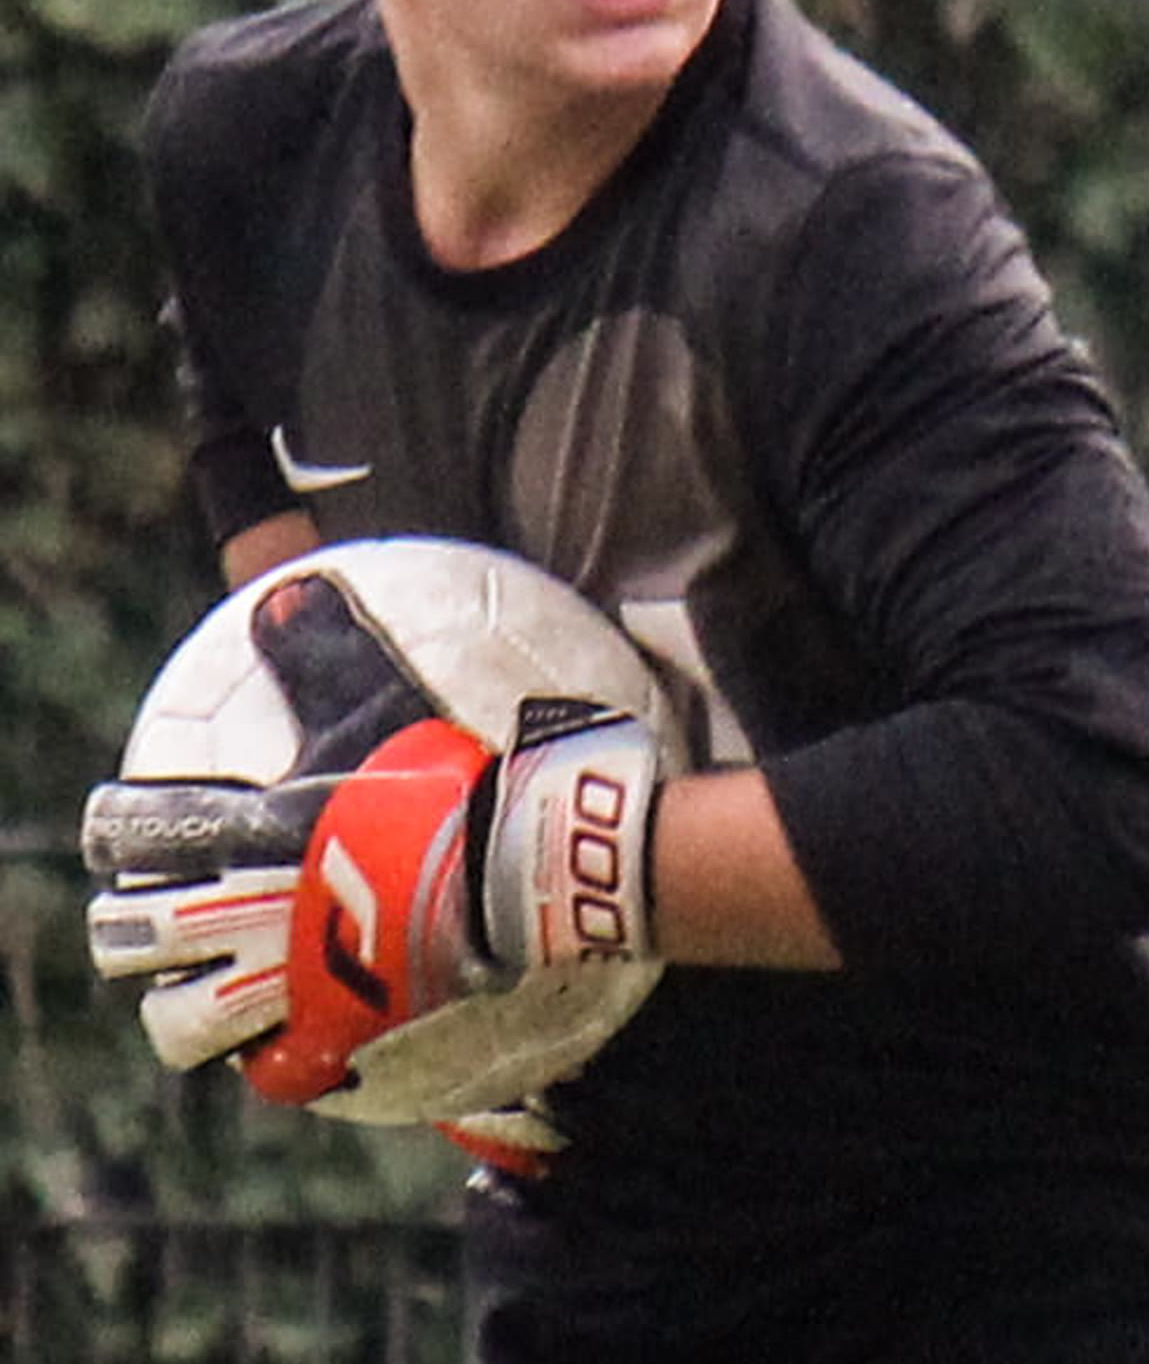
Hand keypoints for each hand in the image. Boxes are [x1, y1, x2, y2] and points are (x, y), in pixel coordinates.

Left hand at [84, 563, 663, 1104]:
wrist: (515, 874)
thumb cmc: (448, 780)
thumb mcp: (386, 696)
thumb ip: (326, 647)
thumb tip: (277, 593)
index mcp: (250, 831)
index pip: (140, 832)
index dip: (118, 830)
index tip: (116, 827)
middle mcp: (246, 913)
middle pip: (138, 938)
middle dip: (130, 929)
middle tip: (142, 920)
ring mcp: (283, 988)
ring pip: (185, 1023)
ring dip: (184, 1006)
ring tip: (196, 998)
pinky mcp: (333, 1044)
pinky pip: (275, 1071)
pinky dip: (270, 1062)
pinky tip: (285, 1046)